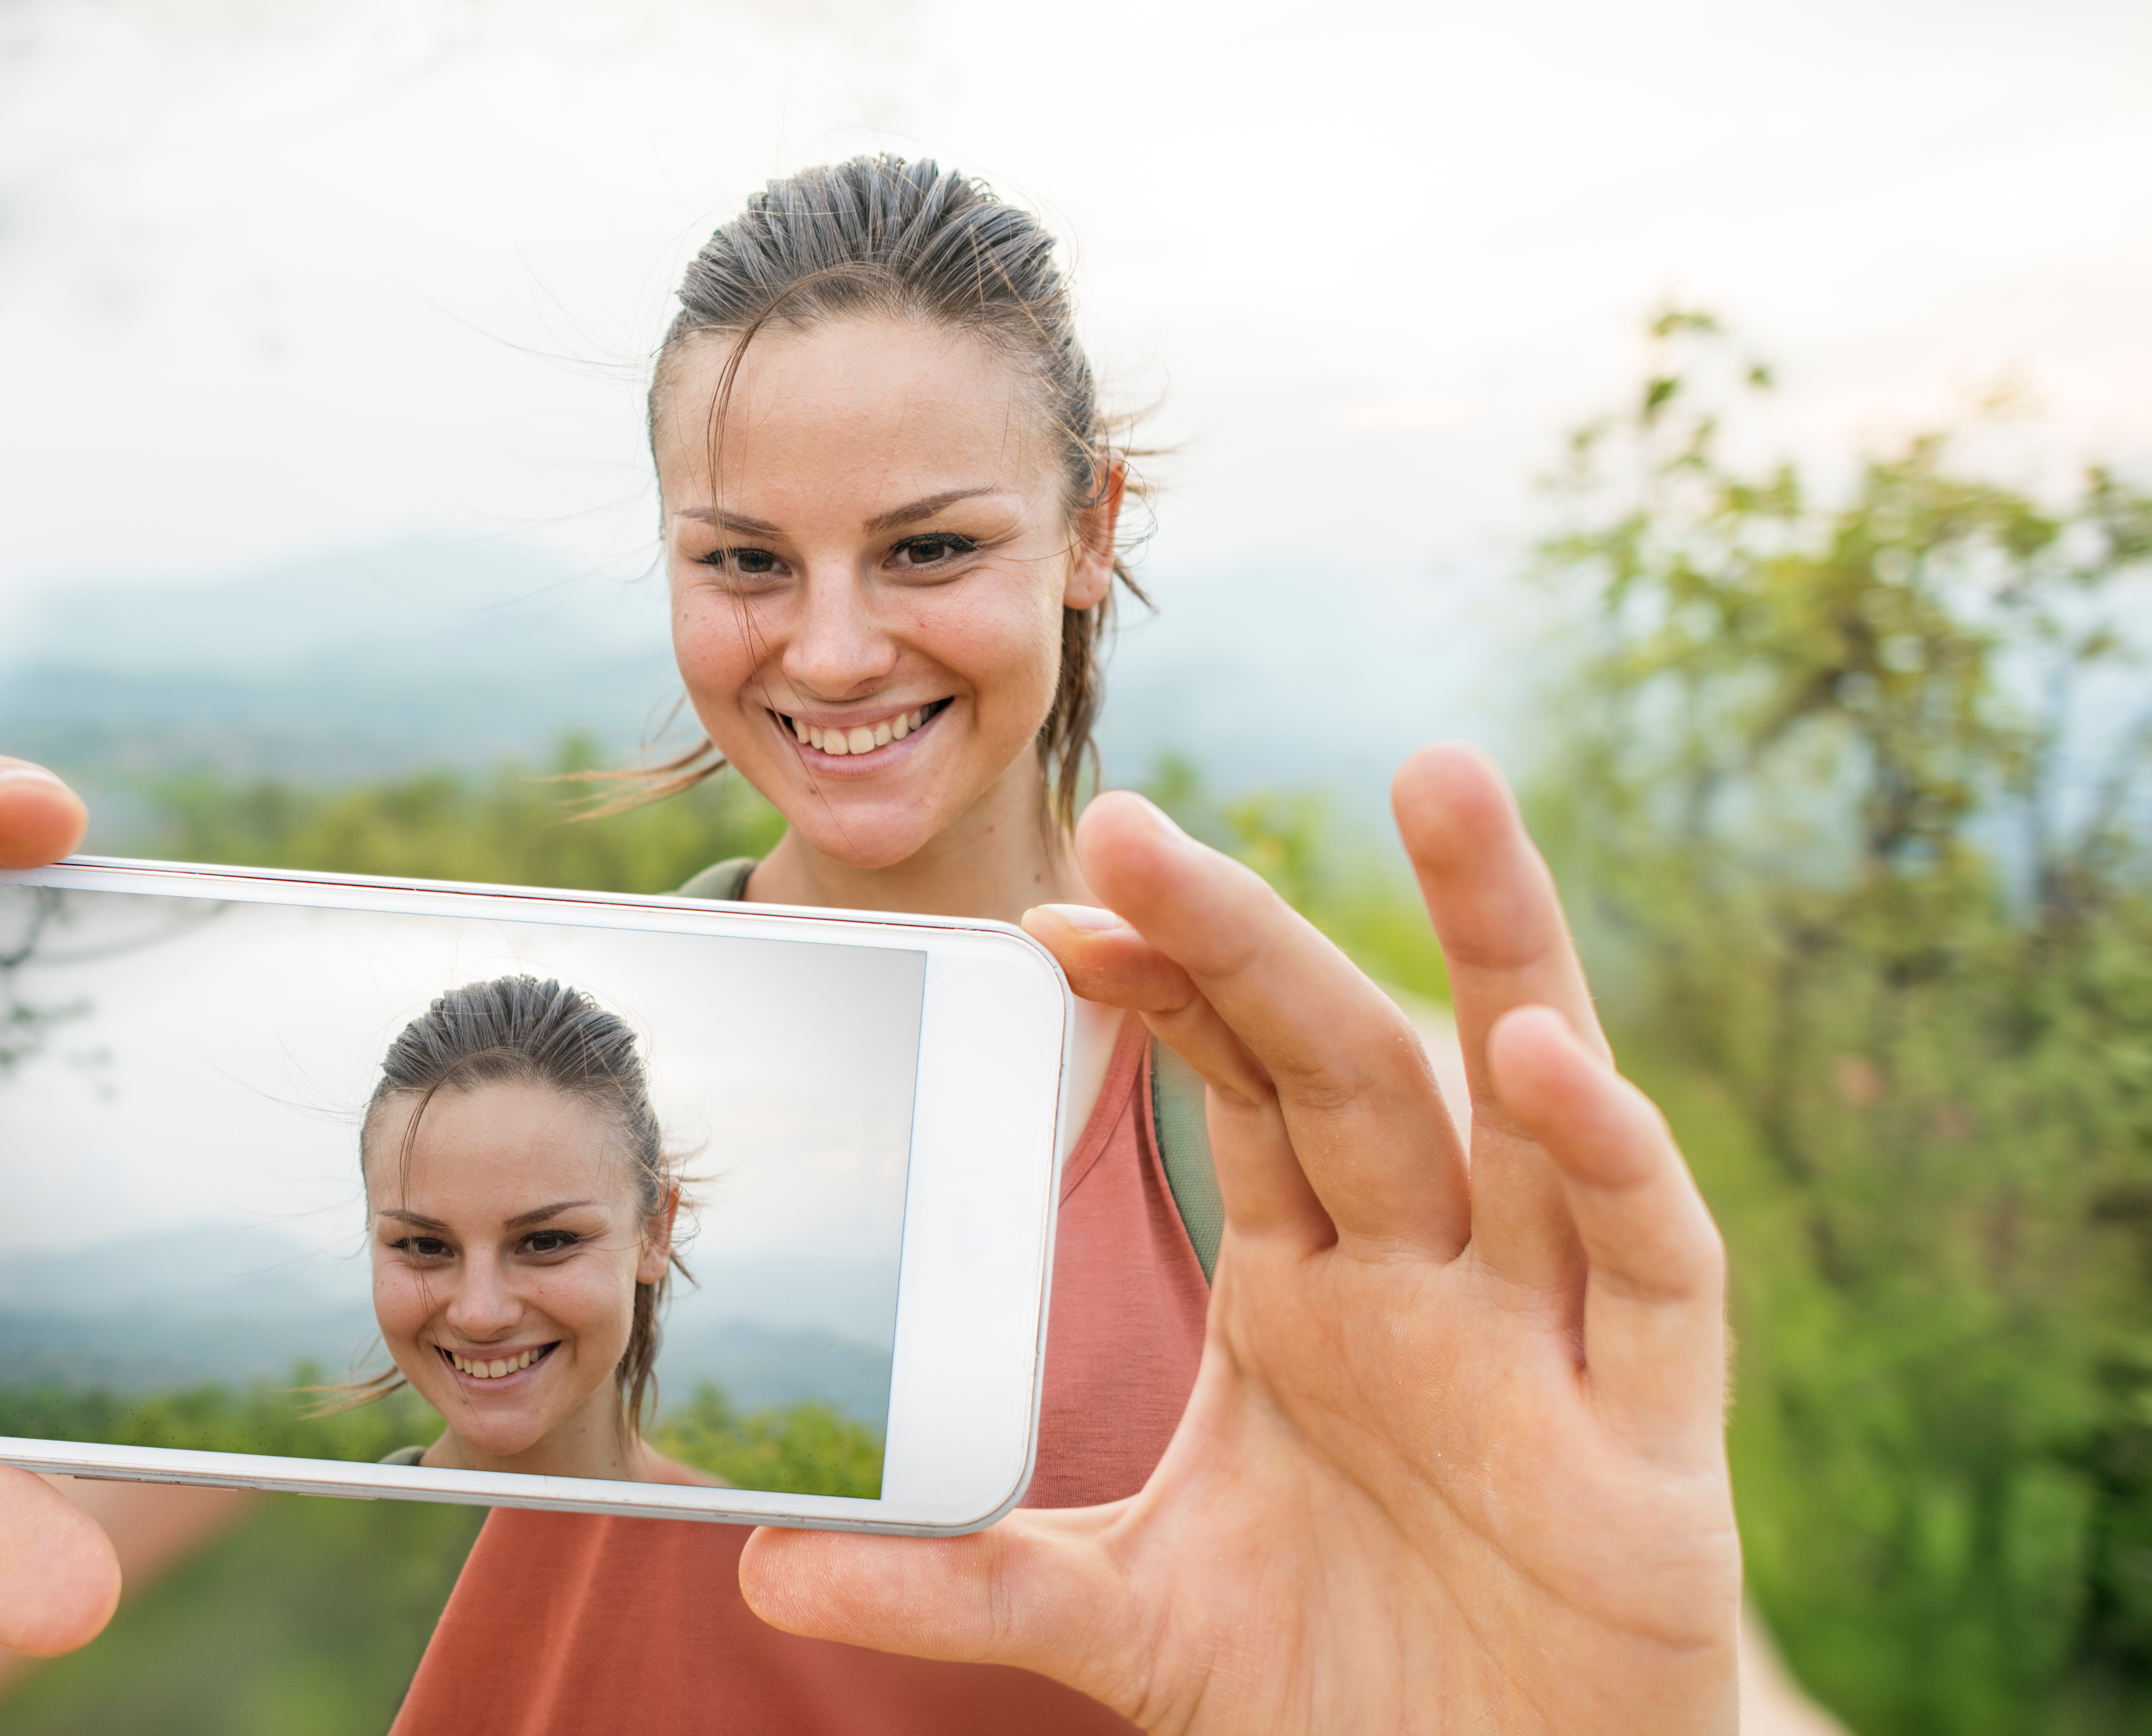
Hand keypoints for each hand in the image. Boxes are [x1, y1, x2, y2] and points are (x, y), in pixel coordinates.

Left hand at [739, 744, 1739, 1732]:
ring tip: (1436, 780)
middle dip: (1252, 929)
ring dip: (1501, 937)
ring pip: (1535, 1098)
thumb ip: (966, 1580)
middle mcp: (1432, 1282)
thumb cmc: (1340, 1693)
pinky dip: (1613, 1156)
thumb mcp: (1127, 1625)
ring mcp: (1549, 1345)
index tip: (1056, 915)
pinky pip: (1652, 1264)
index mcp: (1317, 1293)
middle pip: (1350, 1056)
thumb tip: (769, 1561)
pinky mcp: (1655, 1441)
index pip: (1240, 1084)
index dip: (1163, 984)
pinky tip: (1541, 1057)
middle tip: (1134, 808)